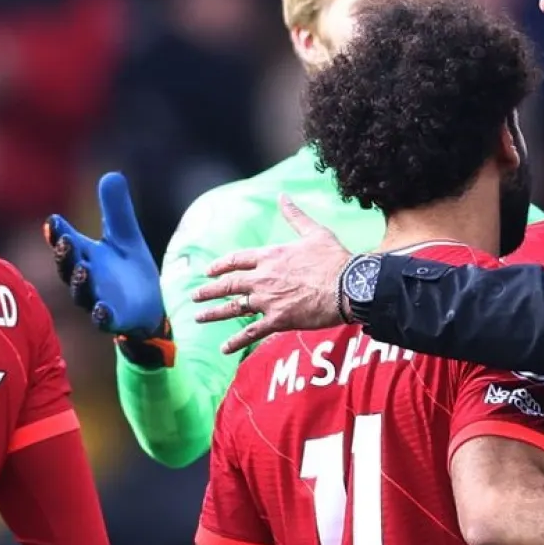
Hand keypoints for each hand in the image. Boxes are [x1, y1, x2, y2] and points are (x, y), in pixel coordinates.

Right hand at [44, 173, 172, 358]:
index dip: (58, 233)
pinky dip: (101, 315)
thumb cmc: (128, 268)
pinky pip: (103, 320)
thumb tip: (112, 174)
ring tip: (82, 270)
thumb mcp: (126, 235)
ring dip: (80, 282)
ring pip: (82, 293)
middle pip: (68, 267)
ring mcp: (97, 300)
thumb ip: (117, 209)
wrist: (150, 305)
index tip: (54, 220)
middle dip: (65, 255)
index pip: (66, 242)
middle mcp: (86, 277)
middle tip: (65, 240)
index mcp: (85, 255)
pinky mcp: (113, 319)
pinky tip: (102, 308)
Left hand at [192, 196, 348, 353]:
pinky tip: (223, 348)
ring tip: (198, 317)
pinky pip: (251, 332)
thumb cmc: (334, 259)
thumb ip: (295, 216)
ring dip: (214, 313)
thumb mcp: (314, 232)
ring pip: (234, 308)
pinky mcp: (278, 320)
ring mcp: (269, 300)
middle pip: (229, 284)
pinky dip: (236, 341)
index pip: (237, 260)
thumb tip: (283, 196)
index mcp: (271, 256)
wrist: (348, 286)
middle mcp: (264, 278)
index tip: (208, 271)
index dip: (220, 265)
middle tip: (195, 295)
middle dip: (209, 290)